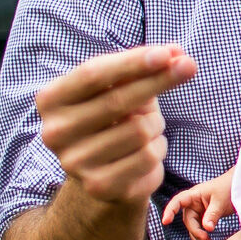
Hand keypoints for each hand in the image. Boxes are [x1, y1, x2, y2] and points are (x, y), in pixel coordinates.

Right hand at [36, 46, 196, 204]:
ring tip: (147, 128)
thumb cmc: (115, 117)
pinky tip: (147, 149)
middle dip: (159, 80)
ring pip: (139, 130)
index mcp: (51, 100)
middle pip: (117, 100)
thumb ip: (145, 66)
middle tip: (189, 66)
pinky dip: (158, 147)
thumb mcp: (123, 86)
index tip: (167, 54)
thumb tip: (178, 55)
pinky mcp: (99, 185)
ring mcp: (74, 162)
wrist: (104, 172)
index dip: (132, 62)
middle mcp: (55, 132)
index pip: (93, 74)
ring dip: (156, 124)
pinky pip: (147, 156)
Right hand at [161, 169, 234, 239]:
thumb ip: (212, 214)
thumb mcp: (221, 201)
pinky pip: (200, 226)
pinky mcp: (205, 215)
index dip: (170, 211)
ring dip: (198, 235)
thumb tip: (207, 229)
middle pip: (188, 219)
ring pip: (193, 225)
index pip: (178, 201)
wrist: (239, 186)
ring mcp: (199, 209)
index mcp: (194, 194)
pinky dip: (202, 234)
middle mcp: (193, 202)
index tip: (165, 222)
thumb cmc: (228, 187)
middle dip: (195, 231)